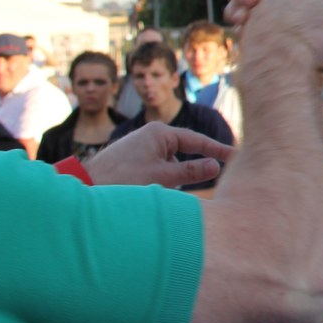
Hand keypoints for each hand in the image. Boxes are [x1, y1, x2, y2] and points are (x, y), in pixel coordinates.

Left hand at [83, 122, 232, 188]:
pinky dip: (162, 178)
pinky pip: (158, 168)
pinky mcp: (134, 159)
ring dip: (172, 177)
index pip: (197, 140)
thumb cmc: (122, 179)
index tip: (235, 156)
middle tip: (203, 175)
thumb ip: (191, 171)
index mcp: (159, 133)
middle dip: (191, 166)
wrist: (86, 186)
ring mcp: (142, 147)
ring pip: (170, 163)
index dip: (217, 149)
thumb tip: (216, 165)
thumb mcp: (161, 176)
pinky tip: (152, 190)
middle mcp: (151, 136)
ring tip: (162, 188)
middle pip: (184, 152)